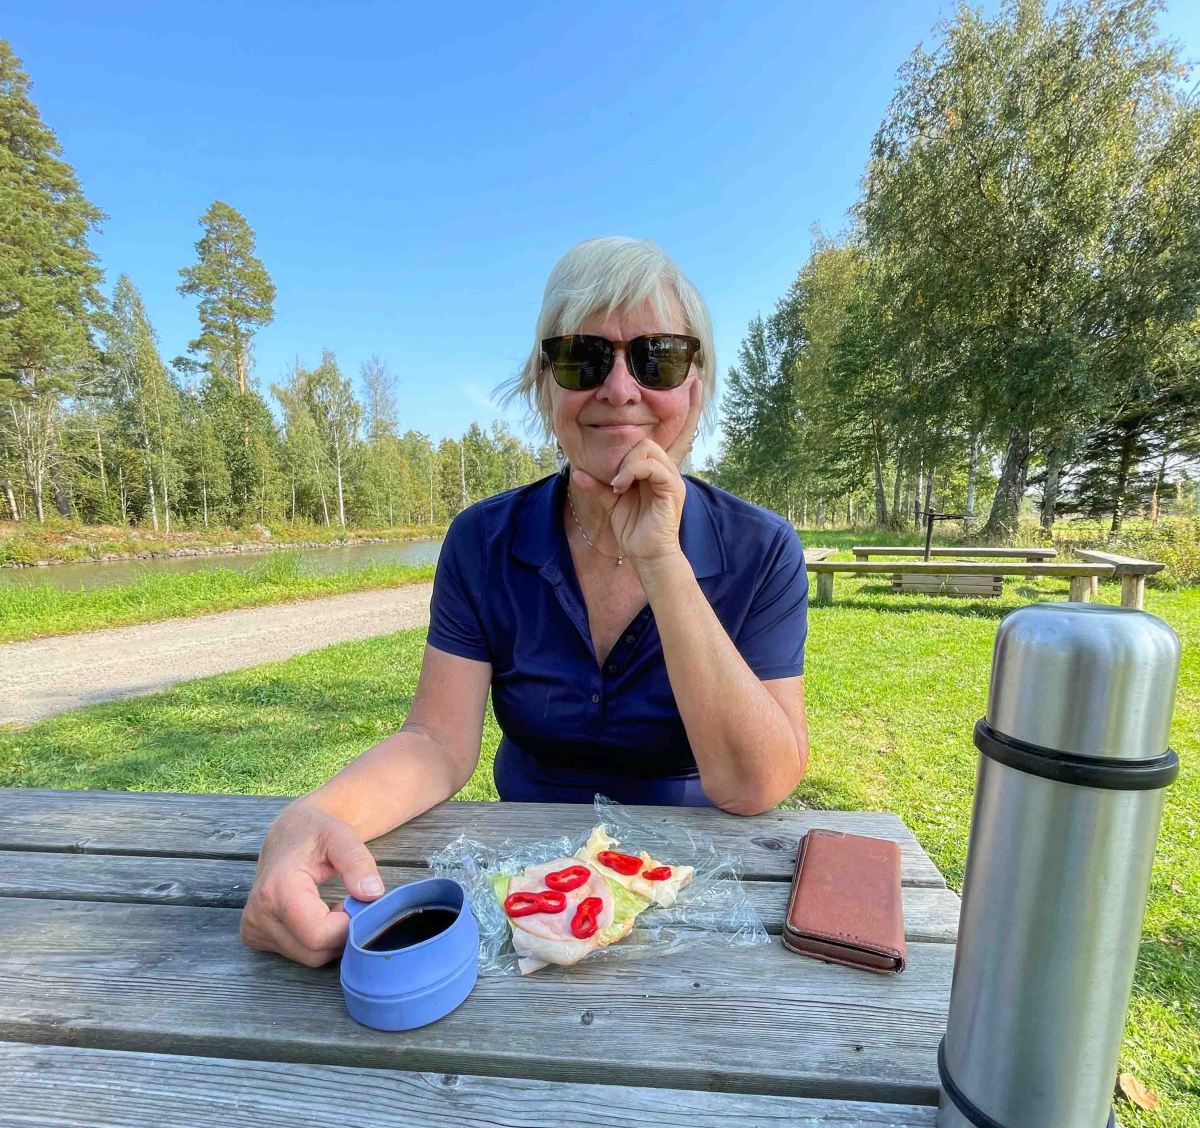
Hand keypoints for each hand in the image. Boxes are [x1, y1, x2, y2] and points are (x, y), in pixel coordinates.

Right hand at [240, 799, 384, 966]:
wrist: (287, 831)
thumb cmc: (315, 832)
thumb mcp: (342, 836)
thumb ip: (359, 863)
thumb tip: (373, 894)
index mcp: (276, 889)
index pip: (319, 936)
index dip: (347, 926)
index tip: (357, 903)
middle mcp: (258, 914)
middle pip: (314, 952)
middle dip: (340, 934)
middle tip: (348, 903)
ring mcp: (253, 928)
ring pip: (307, 957)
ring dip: (329, 938)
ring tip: (332, 906)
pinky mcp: (253, 936)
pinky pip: (296, 953)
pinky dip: (314, 940)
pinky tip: (316, 914)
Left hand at [573, 379, 702, 567]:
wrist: (647, 556)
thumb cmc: (632, 530)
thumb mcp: (610, 503)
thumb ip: (597, 486)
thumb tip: (578, 472)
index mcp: (654, 470)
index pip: (650, 439)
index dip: (648, 429)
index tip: (661, 413)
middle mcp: (665, 470)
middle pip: (645, 440)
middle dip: (625, 455)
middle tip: (615, 481)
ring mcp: (671, 479)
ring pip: (648, 449)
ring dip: (627, 464)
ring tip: (618, 485)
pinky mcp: (672, 489)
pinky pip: (653, 467)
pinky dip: (633, 472)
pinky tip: (622, 487)